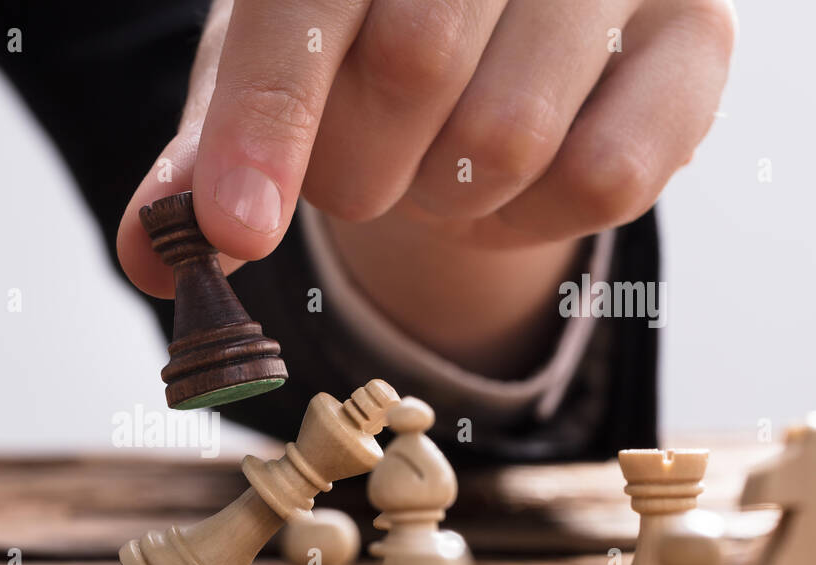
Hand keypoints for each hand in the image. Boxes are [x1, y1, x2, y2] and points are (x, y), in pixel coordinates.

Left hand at [118, 0, 734, 324]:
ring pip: (505, 139)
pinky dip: (528, 220)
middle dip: (357, 169)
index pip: (305, 10)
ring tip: (438, 159)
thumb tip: (150, 255)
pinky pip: (602, 183)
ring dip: (443, 196)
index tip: (233, 231)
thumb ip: (209, 156)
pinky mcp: (698, 41)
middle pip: (410, 74)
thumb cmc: (365, 37)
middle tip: (360, 164)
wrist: (506, 20)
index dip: (264, 125)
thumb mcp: (272, 72)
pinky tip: (508, 182)